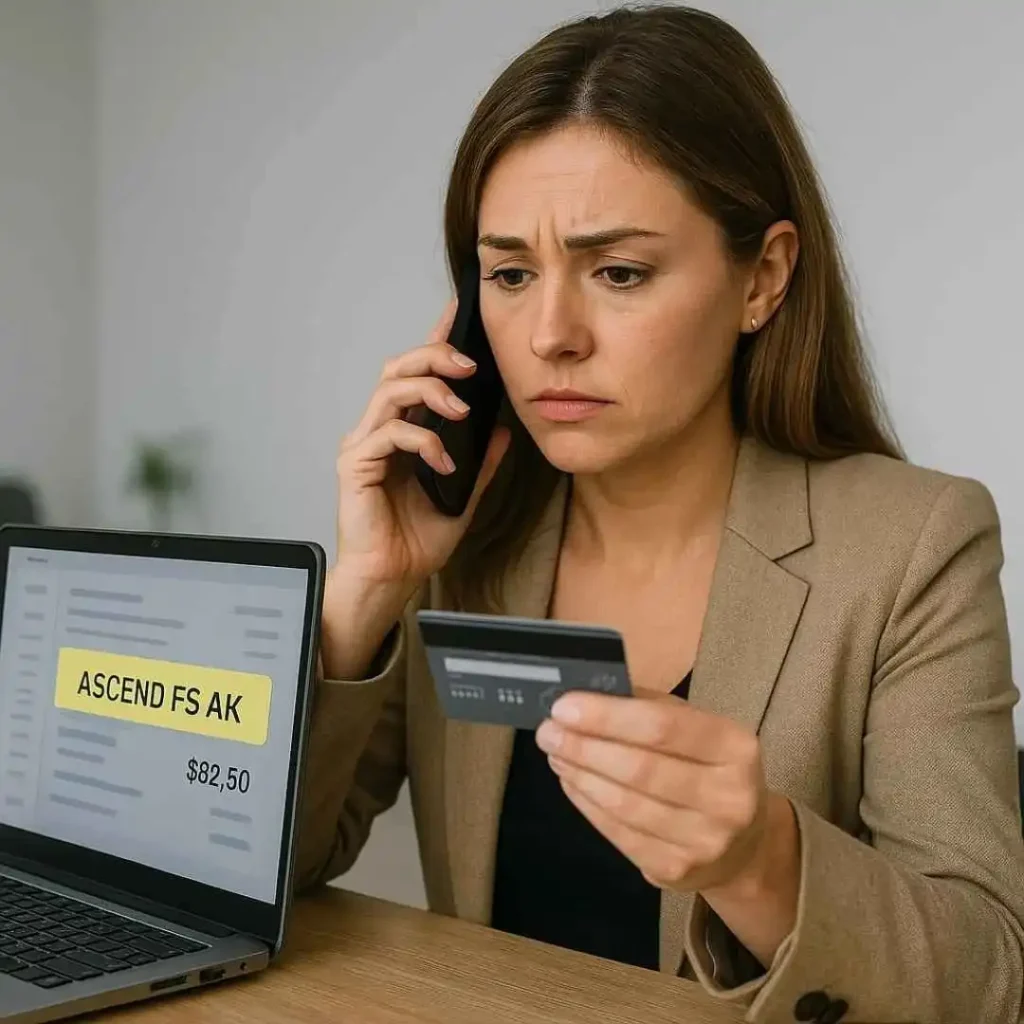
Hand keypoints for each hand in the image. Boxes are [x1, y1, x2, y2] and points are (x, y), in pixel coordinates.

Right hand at [335, 297, 508, 588]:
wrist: (392, 578)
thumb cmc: (417, 540)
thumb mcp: (465, 494)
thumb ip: (481, 461)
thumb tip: (503, 428)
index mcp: (405, 430)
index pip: (420, 373)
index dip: (437, 339)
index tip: (459, 311)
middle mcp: (380, 429)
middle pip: (399, 367)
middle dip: (435, 355)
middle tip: (470, 364)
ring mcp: (364, 444)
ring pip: (390, 390)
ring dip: (430, 390)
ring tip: (460, 409)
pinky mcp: (355, 464)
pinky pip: (389, 433)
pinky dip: (422, 441)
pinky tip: (443, 463)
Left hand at [535, 690, 799, 964]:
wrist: (744, 845)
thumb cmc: (709, 768)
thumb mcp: (698, 727)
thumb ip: (651, 707)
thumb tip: (589, 692)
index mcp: (735, 748)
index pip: (662, 727)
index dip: (607, 717)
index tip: (563, 706)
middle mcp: (728, 798)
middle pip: (639, 769)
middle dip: (583, 747)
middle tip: (547, 732)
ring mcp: (704, 841)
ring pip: (624, 805)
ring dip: (579, 775)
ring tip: (556, 753)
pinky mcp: (676, 871)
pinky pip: (618, 834)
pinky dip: (587, 804)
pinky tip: (572, 783)